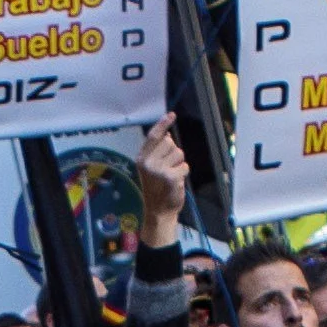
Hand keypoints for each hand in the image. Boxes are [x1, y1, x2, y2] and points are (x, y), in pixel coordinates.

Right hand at [133, 119, 189, 242]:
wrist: (158, 211)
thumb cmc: (157, 189)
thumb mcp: (152, 168)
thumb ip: (157, 151)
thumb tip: (166, 134)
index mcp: (141, 158)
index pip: (153, 136)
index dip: (163, 124)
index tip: (172, 115)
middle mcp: (148, 162)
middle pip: (170, 143)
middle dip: (173, 153)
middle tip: (167, 168)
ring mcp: (158, 170)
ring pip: (179, 154)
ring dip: (179, 164)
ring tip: (171, 175)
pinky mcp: (170, 177)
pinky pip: (185, 166)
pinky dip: (184, 173)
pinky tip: (176, 182)